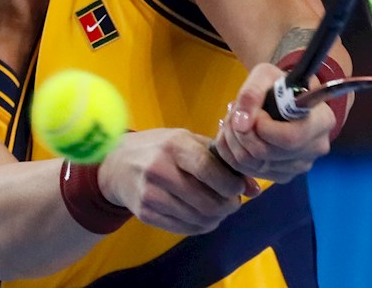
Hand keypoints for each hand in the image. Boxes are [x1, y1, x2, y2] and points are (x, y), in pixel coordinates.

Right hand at [96, 128, 260, 234]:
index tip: (237, 188)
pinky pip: (184, 228)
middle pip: (208, 202)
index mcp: (175, 146)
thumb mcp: (187, 142)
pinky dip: (200, 225)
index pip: (210, 170)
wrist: (116, 164)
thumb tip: (255, 189)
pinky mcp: (146, 213)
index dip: (231, 184)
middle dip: (229, 206)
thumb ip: (221, 161)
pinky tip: (202, 215)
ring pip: (198, 219)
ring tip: (218, 209)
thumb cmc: (159, 148)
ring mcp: (151, 194)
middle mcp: (160, 170)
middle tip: (232, 202)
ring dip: (217, 218)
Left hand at [213, 63, 333, 182]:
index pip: (290, 138)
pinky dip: (233, 153)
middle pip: (266, 153)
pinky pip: (248, 171)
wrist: (284, 99)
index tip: (254, 111)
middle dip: (241, 132)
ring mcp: (299, 166)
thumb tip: (241, 124)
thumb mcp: (265, 75)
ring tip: (235, 120)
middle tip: (235, 113)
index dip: (263, 127)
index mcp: (321, 121)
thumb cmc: (278, 85)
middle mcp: (315, 148)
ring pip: (252, 164)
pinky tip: (237, 135)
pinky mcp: (282, 175)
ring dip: (233, 140)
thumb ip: (252, 93)